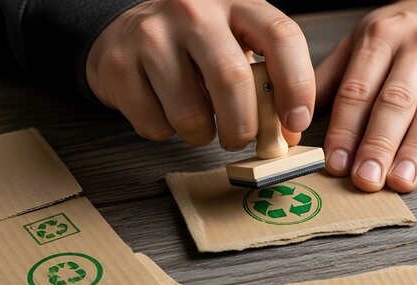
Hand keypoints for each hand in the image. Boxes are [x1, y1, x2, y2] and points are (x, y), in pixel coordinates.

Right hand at [86, 0, 313, 148]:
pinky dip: (167, 133)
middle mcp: (194, 10)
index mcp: (236, 2)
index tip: (295, 122)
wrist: (129, 31)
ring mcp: (152, 34)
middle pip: (232, 80)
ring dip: (202, 135)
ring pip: (191, 114)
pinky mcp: (119, 63)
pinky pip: (155, 125)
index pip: (282, 37)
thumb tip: (288, 130)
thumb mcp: (238, 45)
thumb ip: (266, 80)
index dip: (297, 86)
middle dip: (243, 127)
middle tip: (241, 138)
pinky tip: (165, 110)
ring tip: (199, 121)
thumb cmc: (197, 45)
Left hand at [316, 0, 416, 191]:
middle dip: (379, 144)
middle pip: (395, 101)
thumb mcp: (367, 39)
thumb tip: (299, 115)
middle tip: (367, 180)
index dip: (346, 129)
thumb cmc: (410, 30)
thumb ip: (336, 76)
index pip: (358, 90)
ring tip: (401, 180)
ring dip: (415, 150)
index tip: (336, 163)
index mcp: (381, 37)